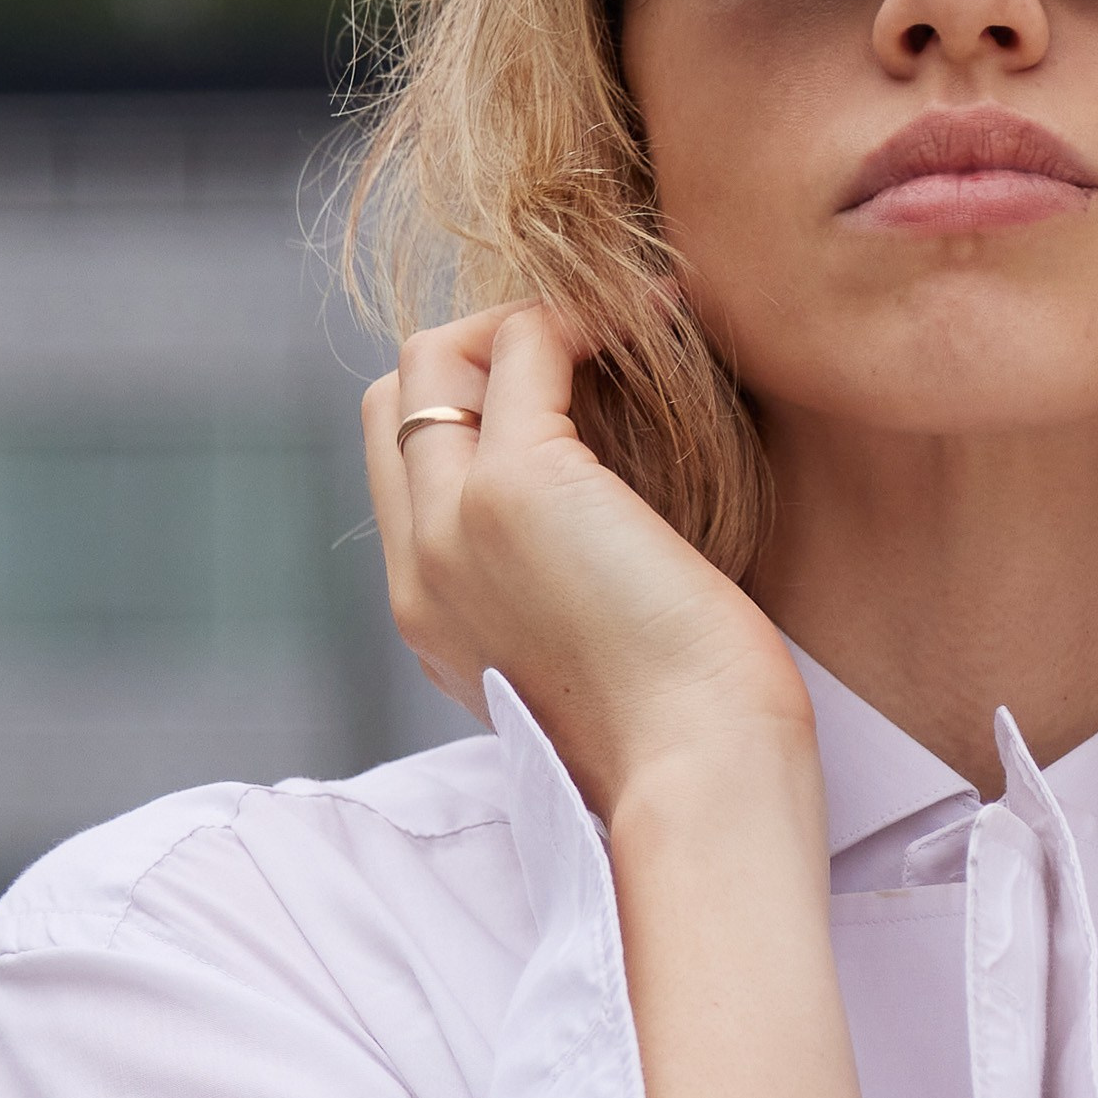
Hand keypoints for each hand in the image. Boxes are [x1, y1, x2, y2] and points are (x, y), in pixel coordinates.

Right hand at [361, 305, 814, 822]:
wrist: (700, 779)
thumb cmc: (689, 730)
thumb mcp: (597, 655)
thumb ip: (567, 587)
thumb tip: (618, 513)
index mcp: (432, 616)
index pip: (403, 465)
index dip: (474, 410)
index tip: (576, 399)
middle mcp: (421, 569)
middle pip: (397, 400)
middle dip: (482, 354)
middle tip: (594, 352)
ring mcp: (454, 524)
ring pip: (435, 357)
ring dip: (526, 323)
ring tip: (626, 328)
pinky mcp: (518, 488)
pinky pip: (523, 346)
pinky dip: (582, 318)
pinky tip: (656, 324)